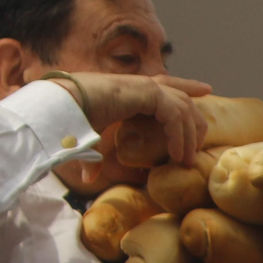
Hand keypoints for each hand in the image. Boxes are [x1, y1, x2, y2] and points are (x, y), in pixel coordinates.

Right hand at [49, 71, 210, 164]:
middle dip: (195, 116)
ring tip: (186, 161)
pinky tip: (177, 155)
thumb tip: (89, 178)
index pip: (163, 84)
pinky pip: (174, 114)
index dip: (185, 86)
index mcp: (126, 90)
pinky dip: (179, 135)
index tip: (206, 90)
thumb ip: (93, 156)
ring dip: (187, 135)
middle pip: (180, 94)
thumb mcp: (86, 139)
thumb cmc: (65, 120)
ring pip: (182, 106)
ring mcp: (142, 85)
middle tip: (200, 142)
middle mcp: (137, 84)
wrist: (56, 106)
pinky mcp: (144, 91)